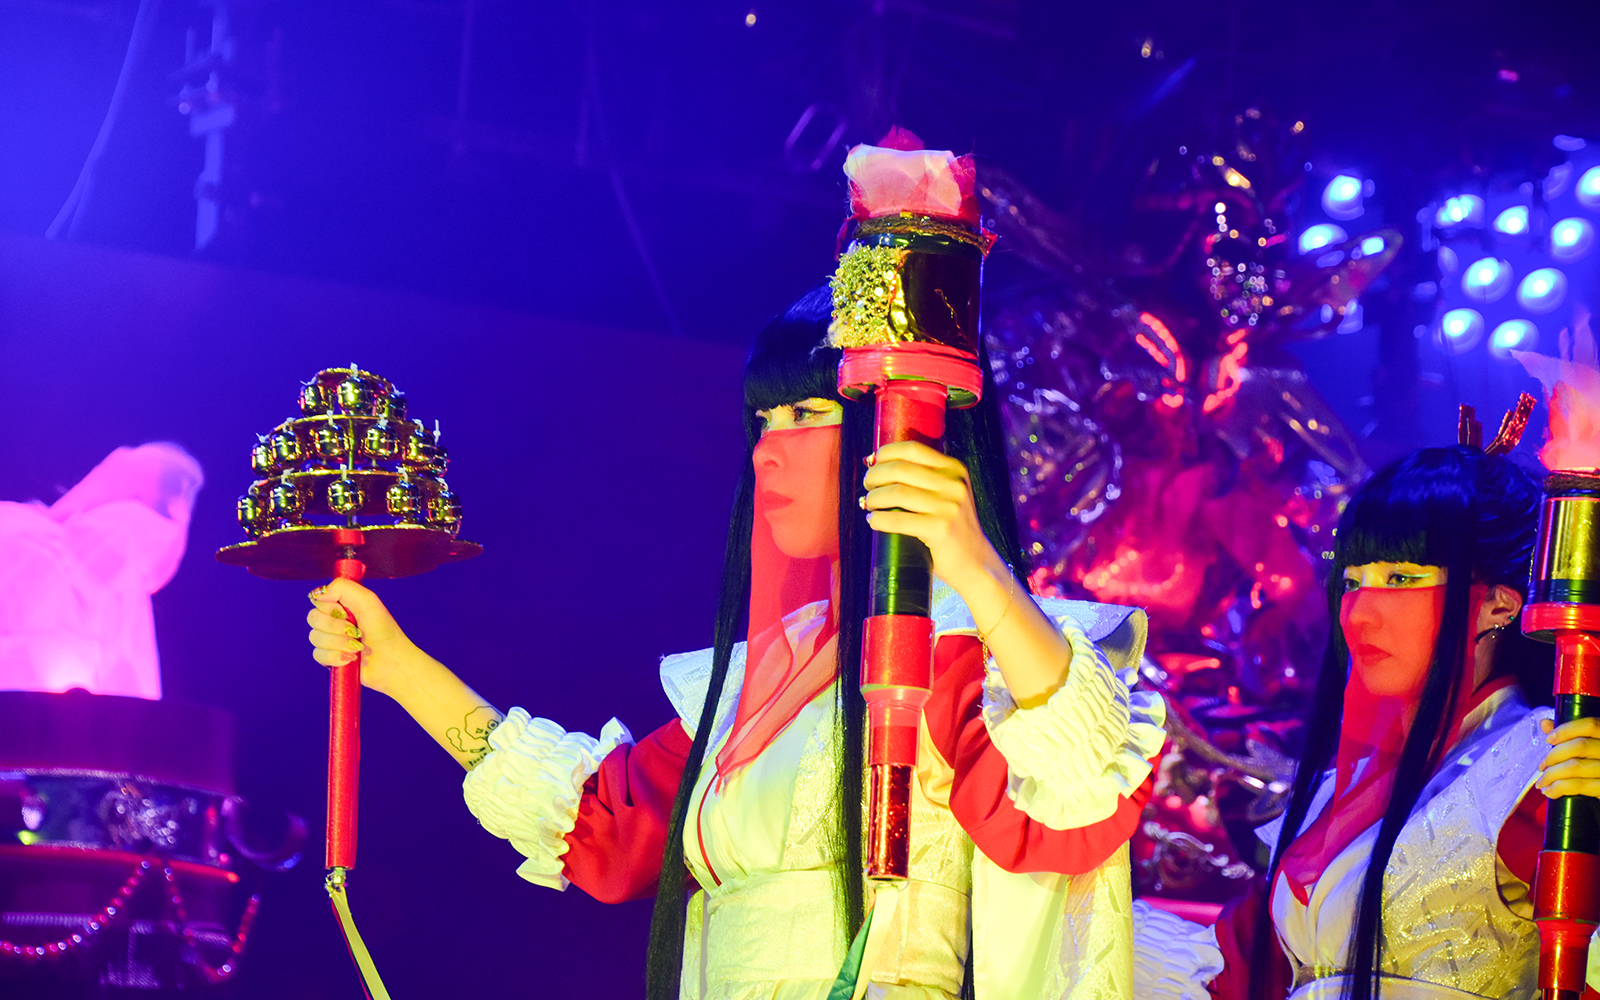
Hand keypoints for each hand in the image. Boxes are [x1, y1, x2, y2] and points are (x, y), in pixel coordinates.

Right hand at [307, 578, 423, 696]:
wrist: (391, 660)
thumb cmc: (383, 629)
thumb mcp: (367, 599)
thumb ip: (341, 587)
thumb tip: (316, 593)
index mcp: (342, 605)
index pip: (317, 600)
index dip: (330, 607)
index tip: (347, 612)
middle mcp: (334, 621)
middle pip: (312, 618)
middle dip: (335, 626)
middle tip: (356, 631)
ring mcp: (331, 640)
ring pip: (314, 637)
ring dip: (339, 642)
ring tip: (357, 646)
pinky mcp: (330, 658)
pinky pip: (318, 655)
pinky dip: (336, 656)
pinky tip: (351, 658)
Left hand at [861, 439, 1004, 591]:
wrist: (975, 563)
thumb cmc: (951, 528)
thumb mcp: (947, 494)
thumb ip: (923, 478)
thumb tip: (875, 462)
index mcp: (955, 469)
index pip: (912, 449)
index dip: (885, 453)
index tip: (872, 462)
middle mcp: (954, 484)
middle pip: (899, 469)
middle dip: (875, 476)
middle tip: (867, 487)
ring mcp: (949, 506)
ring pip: (896, 493)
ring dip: (873, 498)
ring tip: (868, 505)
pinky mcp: (940, 529)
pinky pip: (897, 520)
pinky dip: (878, 520)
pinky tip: (873, 522)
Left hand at [1536, 717, 1599, 798]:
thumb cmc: (1596, 764)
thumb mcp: (1589, 746)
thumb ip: (1570, 734)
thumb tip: (1545, 723)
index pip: (1590, 725)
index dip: (1566, 730)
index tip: (1548, 739)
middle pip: (1579, 746)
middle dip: (1553, 755)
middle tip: (1541, 766)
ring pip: (1575, 766)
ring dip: (1551, 774)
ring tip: (1541, 782)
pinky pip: (1578, 786)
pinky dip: (1558, 788)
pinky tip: (1549, 791)